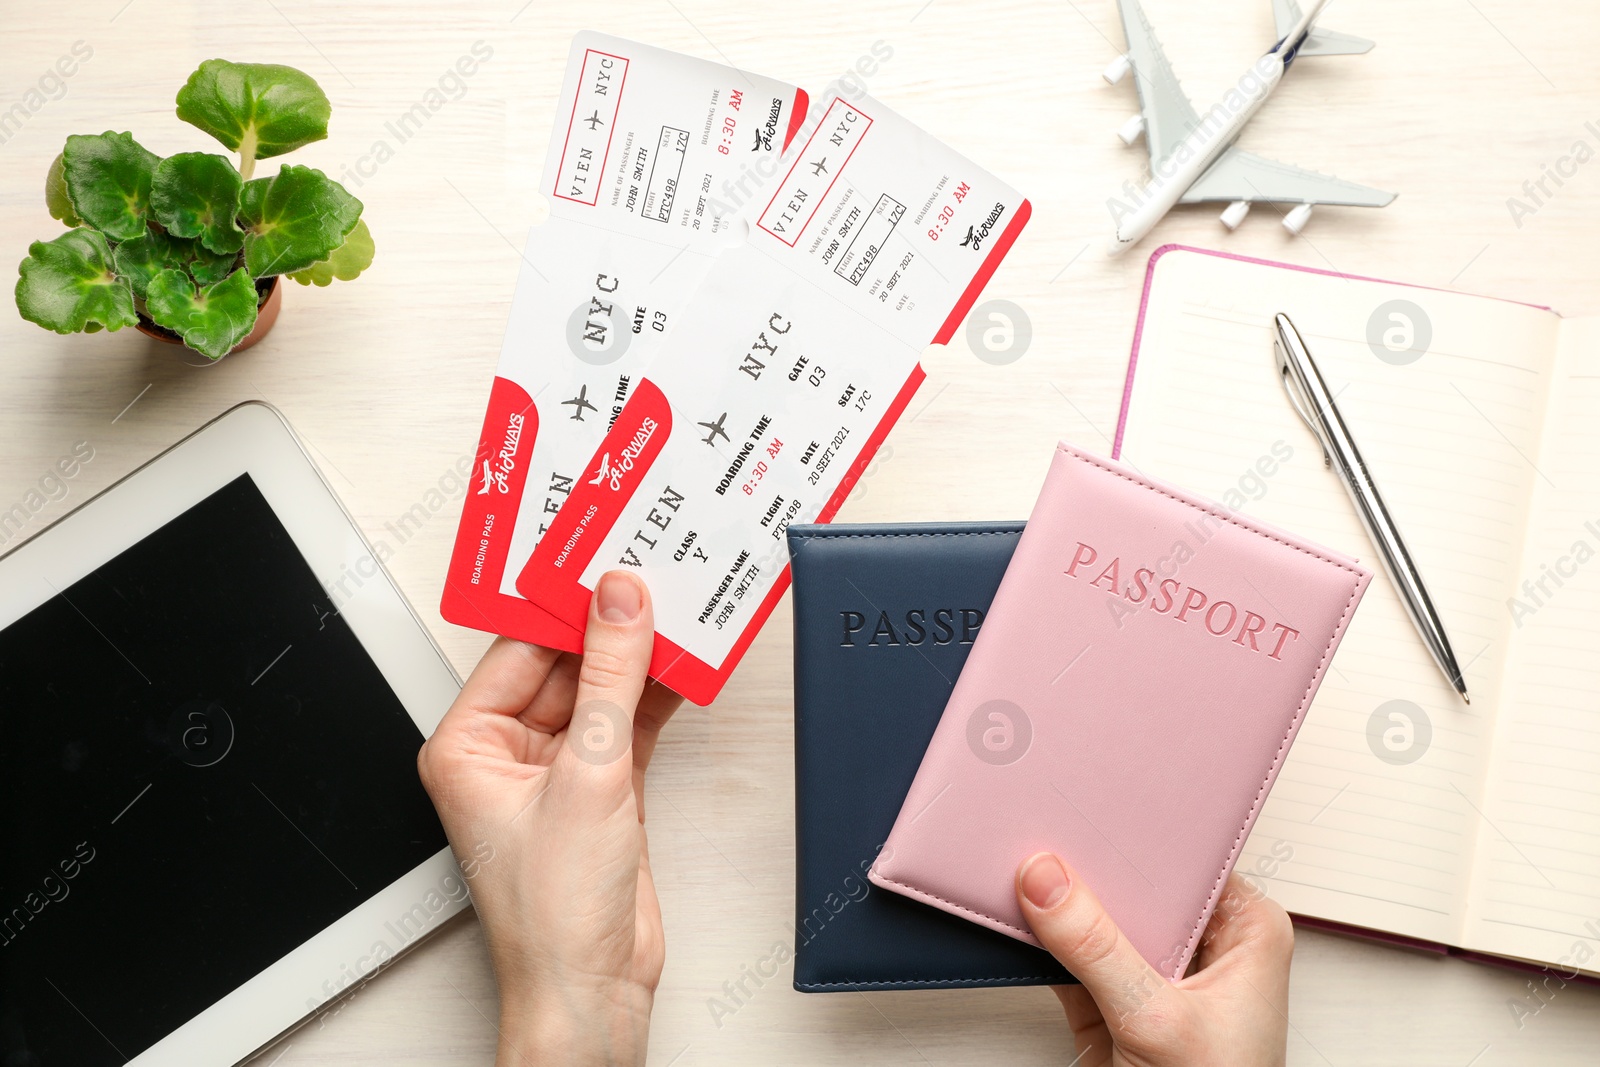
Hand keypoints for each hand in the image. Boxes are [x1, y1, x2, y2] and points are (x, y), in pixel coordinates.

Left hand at [419, 571, 681, 1066]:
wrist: (592, 990)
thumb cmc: (553, 914)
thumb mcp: (587, 776)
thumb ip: (609, 680)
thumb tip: (619, 603)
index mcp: (468, 745)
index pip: (519, 650)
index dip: (564, 604)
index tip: (603, 559)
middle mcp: (507, 753)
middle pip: (564, 665)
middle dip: (610, 626)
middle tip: (653, 572)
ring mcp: (558, 771)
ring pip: (602, 692)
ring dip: (641, 658)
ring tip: (680, 605)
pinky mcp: (602, 790)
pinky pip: (629, 722)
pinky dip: (659, 696)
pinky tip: (688, 662)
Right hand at [1016, 854, 1292, 1066]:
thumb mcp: (1158, 1020)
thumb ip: (1098, 949)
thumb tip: (1048, 881)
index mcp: (1245, 930)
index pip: (1184, 858)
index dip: (1133, 834)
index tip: (1083, 812)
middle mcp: (1203, 944)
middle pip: (1135, 884)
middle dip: (1087, 871)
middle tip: (1040, 840)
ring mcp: (1154, 973)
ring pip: (1097, 919)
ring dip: (1058, 908)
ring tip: (1018, 874)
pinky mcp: (1112, 1002)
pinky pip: (1068, 956)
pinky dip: (1039, 947)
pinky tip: (1014, 920)